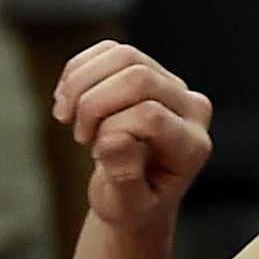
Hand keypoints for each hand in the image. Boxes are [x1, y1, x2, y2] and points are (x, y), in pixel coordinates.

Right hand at [51, 42, 213, 228]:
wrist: (134, 194)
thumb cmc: (132, 204)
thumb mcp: (126, 207)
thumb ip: (124, 179)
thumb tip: (112, 139)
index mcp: (191, 145)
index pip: (149, 115)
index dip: (109, 130)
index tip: (95, 154)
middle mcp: (189, 107)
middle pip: (138, 76)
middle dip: (92, 104)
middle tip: (79, 135)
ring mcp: (170, 84)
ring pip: (122, 55)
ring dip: (80, 84)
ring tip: (68, 116)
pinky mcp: (145, 69)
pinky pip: (109, 50)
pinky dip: (77, 72)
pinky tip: (68, 101)